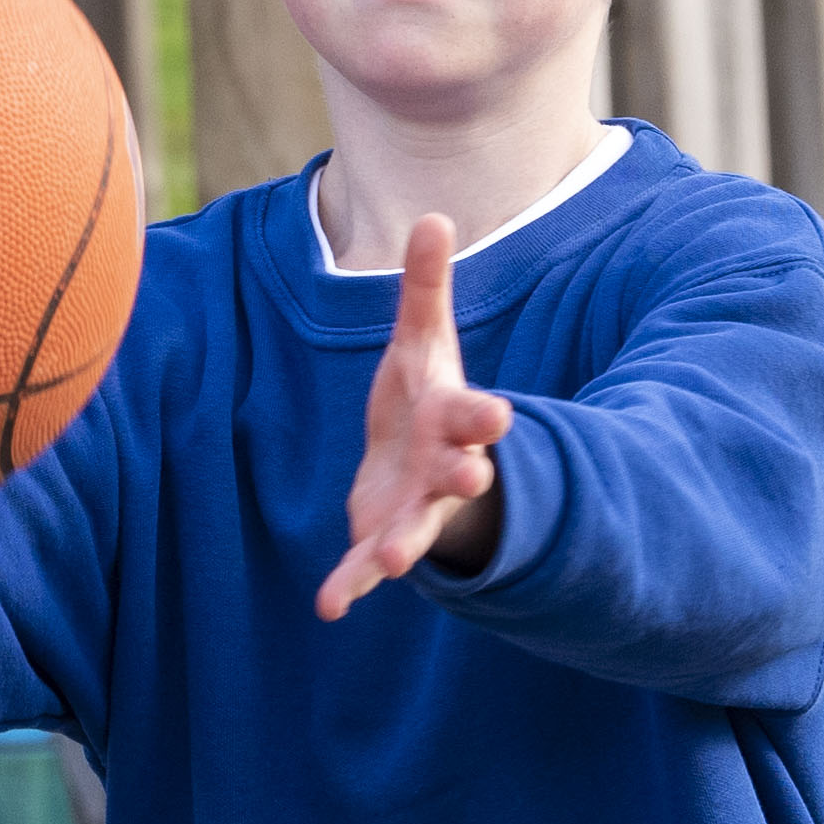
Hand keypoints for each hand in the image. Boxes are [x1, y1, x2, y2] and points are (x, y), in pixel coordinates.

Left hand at [316, 221, 511, 621]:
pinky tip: (327, 608)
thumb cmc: (424, 398)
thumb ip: (425, 287)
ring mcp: (417, 510)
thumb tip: (433, 214)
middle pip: (458, 473)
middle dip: (463, 473)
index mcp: (454, 418)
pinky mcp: (383, 537)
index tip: (495, 416)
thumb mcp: (422, 340)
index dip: (483, 416)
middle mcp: (443, 468)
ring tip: (389, 559)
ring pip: (416, 529)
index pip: (474, 414)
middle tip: (472, 474)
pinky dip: (349, 585)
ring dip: (406, 543)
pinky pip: (366, 567)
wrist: (421, 465)